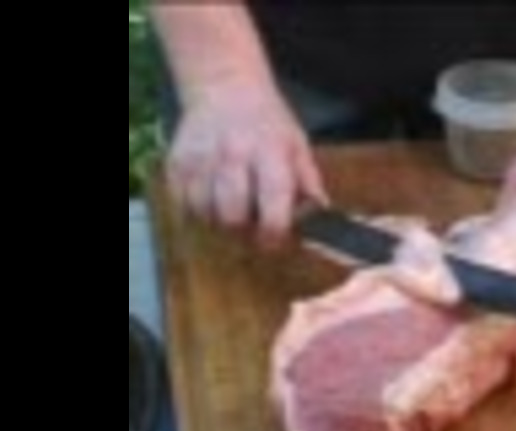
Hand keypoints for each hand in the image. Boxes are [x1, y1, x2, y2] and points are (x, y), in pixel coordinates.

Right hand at [166, 81, 327, 244]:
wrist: (225, 86)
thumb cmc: (267, 122)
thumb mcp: (297, 145)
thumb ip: (308, 182)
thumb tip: (320, 215)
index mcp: (270, 153)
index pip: (273, 204)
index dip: (274, 233)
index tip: (274, 239)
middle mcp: (233, 155)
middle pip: (232, 216)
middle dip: (242, 230)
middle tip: (250, 223)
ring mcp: (200, 159)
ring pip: (204, 214)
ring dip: (217, 221)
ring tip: (229, 206)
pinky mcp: (176, 162)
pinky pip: (181, 204)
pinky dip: (194, 210)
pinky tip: (209, 198)